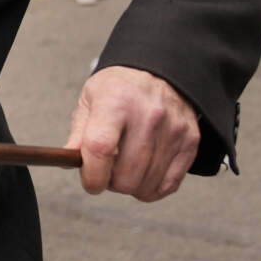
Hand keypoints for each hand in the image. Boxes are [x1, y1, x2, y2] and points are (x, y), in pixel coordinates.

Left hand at [64, 66, 200, 201]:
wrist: (160, 71)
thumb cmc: (120, 88)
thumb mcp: (91, 99)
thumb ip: (79, 133)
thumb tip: (69, 162)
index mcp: (117, 102)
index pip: (100, 148)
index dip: (92, 175)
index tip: (90, 182)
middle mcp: (149, 115)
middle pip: (126, 175)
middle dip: (111, 183)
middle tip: (108, 170)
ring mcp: (173, 129)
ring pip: (146, 185)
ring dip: (131, 186)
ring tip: (125, 167)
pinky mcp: (191, 141)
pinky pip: (168, 185)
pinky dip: (152, 189)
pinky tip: (144, 174)